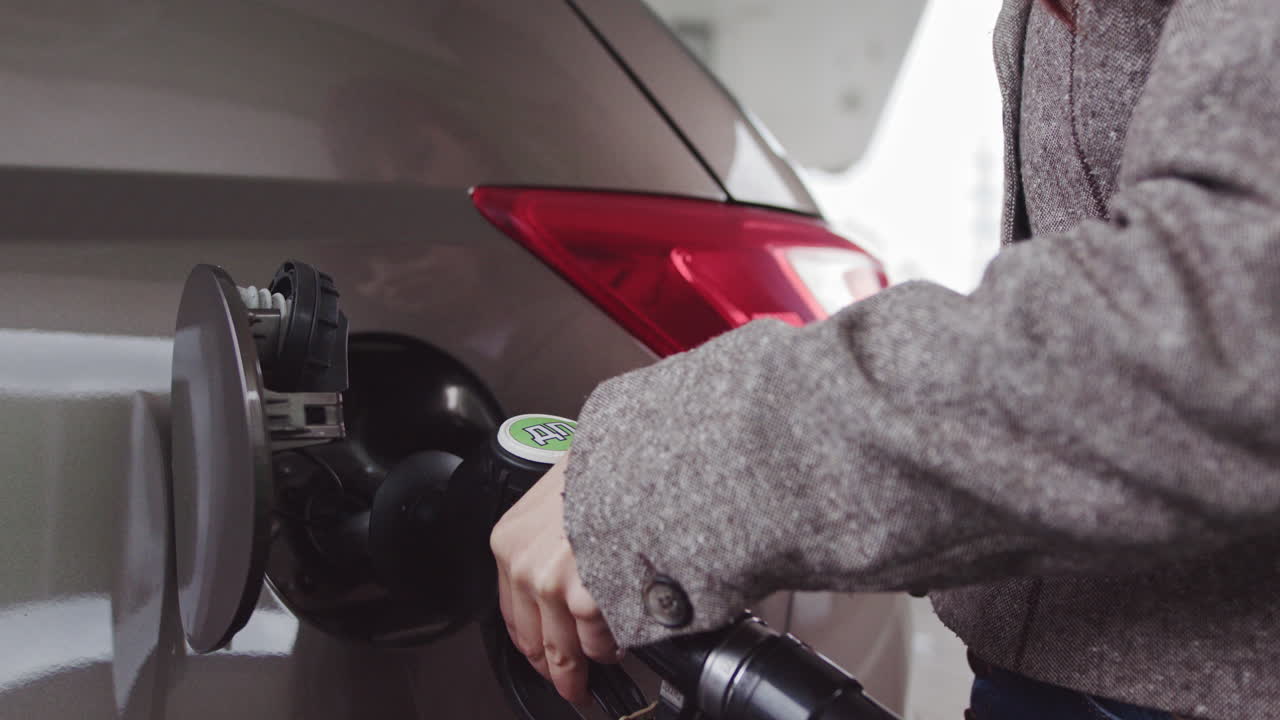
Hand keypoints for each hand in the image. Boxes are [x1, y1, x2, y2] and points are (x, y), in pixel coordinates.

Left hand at [491, 453, 619, 704]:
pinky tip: (623, 638)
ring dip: (591, 659)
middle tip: (572, 687)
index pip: (512, 618)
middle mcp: (525, 569)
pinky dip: (614, 646)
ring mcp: (554, 586)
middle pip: (538, 644)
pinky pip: (602, 643)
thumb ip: (547, 545)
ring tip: (608, 656)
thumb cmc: (601, 469)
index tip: (543, 660)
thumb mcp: (553, 501)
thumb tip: (562, 584)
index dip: (532, 647)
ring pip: (570, 650)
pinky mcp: (588, 597)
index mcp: (509, 543)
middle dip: (558, 672)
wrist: (632, 455)